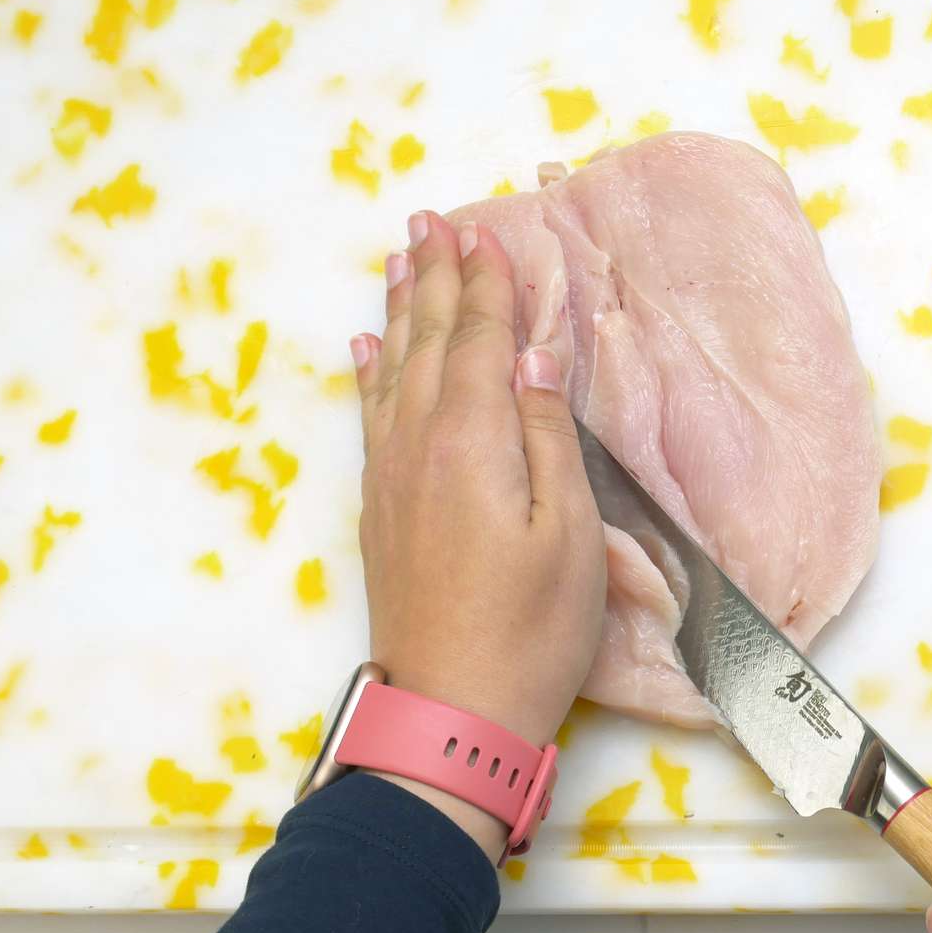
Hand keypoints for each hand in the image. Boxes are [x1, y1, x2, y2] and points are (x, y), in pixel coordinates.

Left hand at [349, 212, 605, 850]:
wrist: (450, 712)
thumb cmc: (531, 628)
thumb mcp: (566, 532)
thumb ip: (544, 434)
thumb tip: (532, 353)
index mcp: (472, 440)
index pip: (481, 342)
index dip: (488, 287)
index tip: (489, 234)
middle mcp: (420, 443)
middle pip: (429, 342)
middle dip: (433, 278)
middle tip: (431, 221)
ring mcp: (392, 476)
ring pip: (393, 370)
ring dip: (399, 311)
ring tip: (399, 259)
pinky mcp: (380, 509)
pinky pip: (371, 416)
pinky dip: (369, 373)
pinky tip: (365, 349)